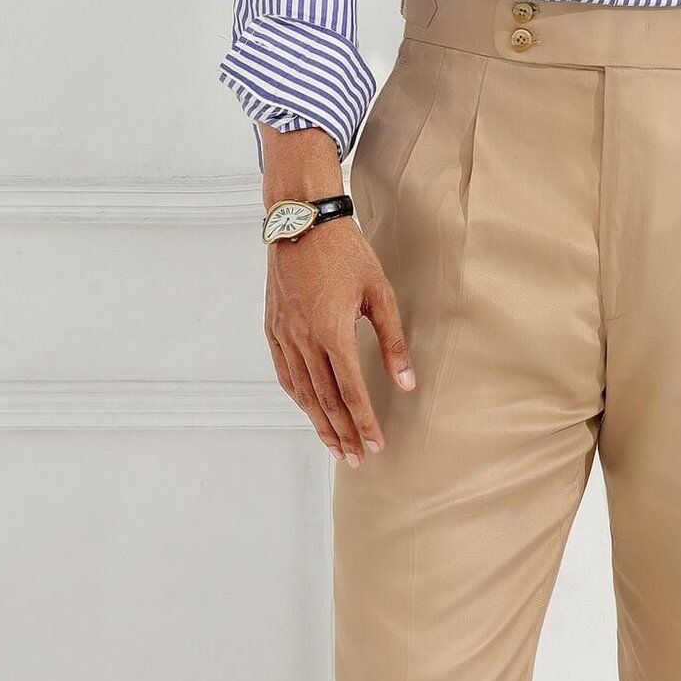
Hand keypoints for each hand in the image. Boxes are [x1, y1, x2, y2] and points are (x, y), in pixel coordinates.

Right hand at [260, 127, 414, 467]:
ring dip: (319, 423)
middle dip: (342, 434)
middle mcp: (304, 338)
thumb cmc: (347, 252)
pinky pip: (285, 373)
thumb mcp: (380, 293)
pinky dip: (299, 397)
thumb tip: (407, 383)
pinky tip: (310, 411)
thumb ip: (394, 342)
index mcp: (333, 331)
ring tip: (335, 447)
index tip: (376, 446)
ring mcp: (284, 334)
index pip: (351, 392)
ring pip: (303, 392)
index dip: (364, 423)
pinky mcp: (273, 327)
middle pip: (325, 400)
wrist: (302, 219)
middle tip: (355, 460)